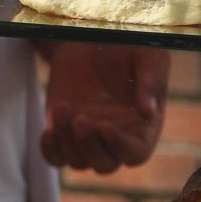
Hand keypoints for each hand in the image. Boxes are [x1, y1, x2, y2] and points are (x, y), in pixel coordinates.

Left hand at [40, 42, 169, 172]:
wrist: (92, 36)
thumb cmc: (129, 47)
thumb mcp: (149, 55)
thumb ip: (152, 81)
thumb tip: (147, 111)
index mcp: (142, 129)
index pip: (135, 154)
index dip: (121, 147)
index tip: (105, 127)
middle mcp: (115, 140)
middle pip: (104, 165)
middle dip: (90, 147)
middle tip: (80, 119)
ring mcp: (87, 140)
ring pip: (77, 161)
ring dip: (67, 141)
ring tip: (63, 107)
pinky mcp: (63, 134)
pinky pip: (55, 158)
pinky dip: (50, 151)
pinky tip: (48, 132)